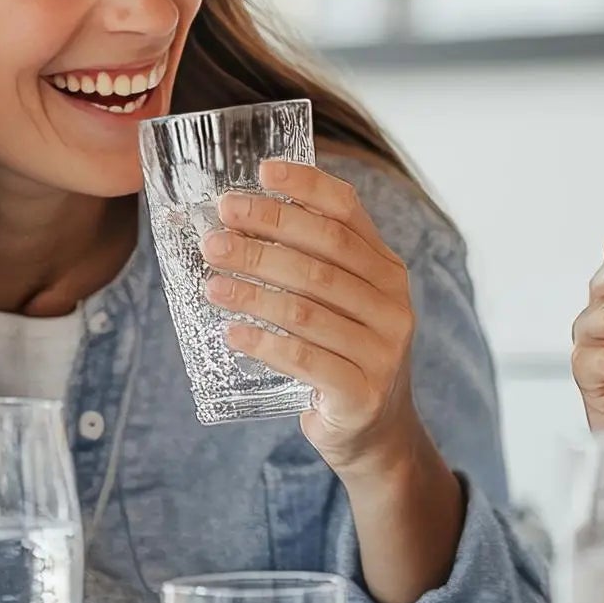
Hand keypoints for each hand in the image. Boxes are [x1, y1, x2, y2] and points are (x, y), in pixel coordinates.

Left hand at [201, 160, 420, 473]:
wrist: (375, 431)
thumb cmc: (343, 352)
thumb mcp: (343, 301)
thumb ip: (313, 261)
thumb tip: (239, 218)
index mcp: (387, 269)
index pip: (349, 213)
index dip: (306, 187)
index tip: (262, 171)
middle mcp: (393, 303)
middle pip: (323, 257)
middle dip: (264, 237)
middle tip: (216, 231)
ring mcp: (382, 349)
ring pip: (308, 309)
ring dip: (253, 291)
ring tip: (210, 282)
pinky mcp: (361, 392)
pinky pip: (306, 360)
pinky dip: (264, 343)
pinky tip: (231, 333)